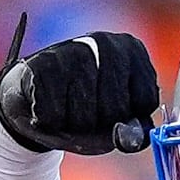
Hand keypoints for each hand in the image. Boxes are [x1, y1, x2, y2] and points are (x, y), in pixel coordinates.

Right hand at [0, 13, 158, 154]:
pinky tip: (45, 104)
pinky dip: (49, 122)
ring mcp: (73, 49)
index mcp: (132, 51)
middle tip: (84, 109)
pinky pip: (54, 117)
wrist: (33, 97)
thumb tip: (127, 136)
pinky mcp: (42, 63)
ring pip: (85, 118)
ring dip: (73, 126)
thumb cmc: (84, 108)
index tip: (112, 107)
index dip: (127, 118)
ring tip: (65, 107)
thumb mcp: (118, 122)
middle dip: (99, 124)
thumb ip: (133, 133)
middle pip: (117, 111)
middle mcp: (106, 43)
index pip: (145, 102)